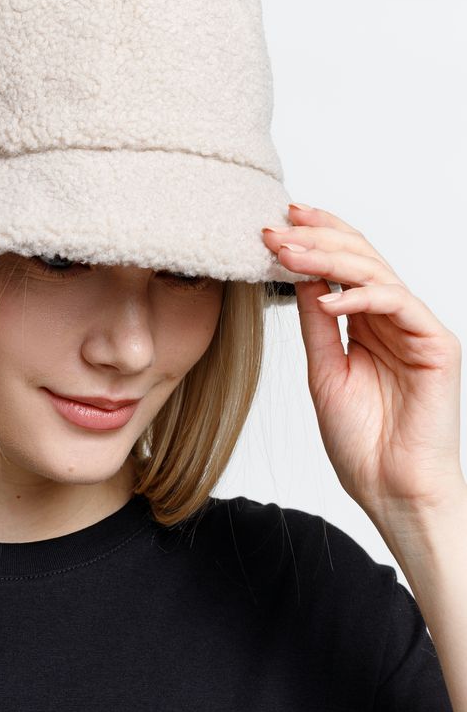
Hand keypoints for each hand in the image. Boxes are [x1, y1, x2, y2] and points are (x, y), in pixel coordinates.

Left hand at [262, 203, 463, 522]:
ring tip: (289, 254)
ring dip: (329, 259)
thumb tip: (299, 275)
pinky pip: (399, 303)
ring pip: (376, 272)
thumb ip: (316, 322)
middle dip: (316, 238)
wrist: (390, 488)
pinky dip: (362, 296)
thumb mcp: (324, 370)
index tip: (276, 223)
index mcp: (366, 323)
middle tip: (276, 229)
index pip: (343, 265)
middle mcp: (392, 319)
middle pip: (359, 257)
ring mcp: (415, 328)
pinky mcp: (436, 344)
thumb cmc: (360, 440)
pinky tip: (328, 301)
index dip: (315, 237)